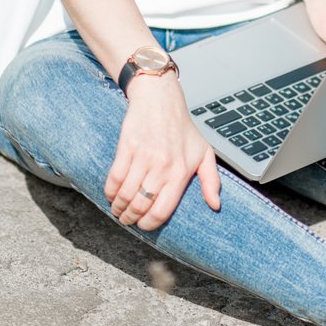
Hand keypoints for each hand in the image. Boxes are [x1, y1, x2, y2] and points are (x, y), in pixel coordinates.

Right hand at [104, 73, 220, 229]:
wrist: (161, 99)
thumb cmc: (183, 128)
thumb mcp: (204, 152)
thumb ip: (211, 180)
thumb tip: (215, 205)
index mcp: (181, 172)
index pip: (162, 210)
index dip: (149, 224)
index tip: (144, 226)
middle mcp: (162, 166)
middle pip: (140, 206)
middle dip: (130, 218)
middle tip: (127, 219)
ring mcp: (144, 157)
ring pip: (125, 194)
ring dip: (118, 207)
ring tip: (118, 209)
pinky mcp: (127, 147)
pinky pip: (114, 178)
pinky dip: (110, 191)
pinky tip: (111, 195)